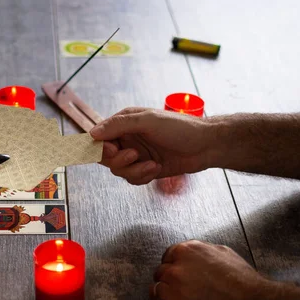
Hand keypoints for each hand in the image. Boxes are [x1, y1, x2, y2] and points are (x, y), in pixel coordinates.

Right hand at [90, 108, 211, 184]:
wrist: (206, 145)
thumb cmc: (181, 127)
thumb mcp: (148, 121)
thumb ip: (119, 125)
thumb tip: (93, 133)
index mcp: (124, 123)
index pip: (99, 137)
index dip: (99, 147)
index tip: (109, 150)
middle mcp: (127, 139)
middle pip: (105, 157)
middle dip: (118, 160)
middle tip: (132, 156)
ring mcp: (136, 155)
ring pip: (118, 171)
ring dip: (134, 170)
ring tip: (151, 164)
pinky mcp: (145, 169)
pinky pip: (131, 179)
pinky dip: (142, 176)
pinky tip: (156, 168)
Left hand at [149, 240, 275, 299]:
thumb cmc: (244, 280)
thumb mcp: (222, 252)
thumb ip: (199, 251)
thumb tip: (188, 254)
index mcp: (186, 251)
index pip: (166, 258)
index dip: (174, 268)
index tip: (182, 277)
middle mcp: (176, 269)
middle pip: (160, 275)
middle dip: (170, 283)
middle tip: (185, 293)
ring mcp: (174, 291)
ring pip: (155, 291)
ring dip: (166, 298)